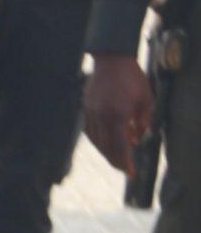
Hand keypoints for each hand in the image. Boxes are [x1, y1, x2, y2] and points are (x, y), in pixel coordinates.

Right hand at [84, 52, 151, 174]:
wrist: (111, 60)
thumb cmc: (132, 78)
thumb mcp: (146, 100)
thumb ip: (143, 121)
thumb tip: (138, 138)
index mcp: (118, 115)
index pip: (121, 146)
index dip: (126, 162)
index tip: (131, 173)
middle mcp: (102, 116)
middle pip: (106, 147)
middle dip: (115, 161)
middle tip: (124, 169)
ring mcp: (91, 112)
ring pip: (96, 140)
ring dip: (106, 151)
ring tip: (116, 157)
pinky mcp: (86, 107)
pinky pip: (90, 130)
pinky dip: (98, 139)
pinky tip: (105, 141)